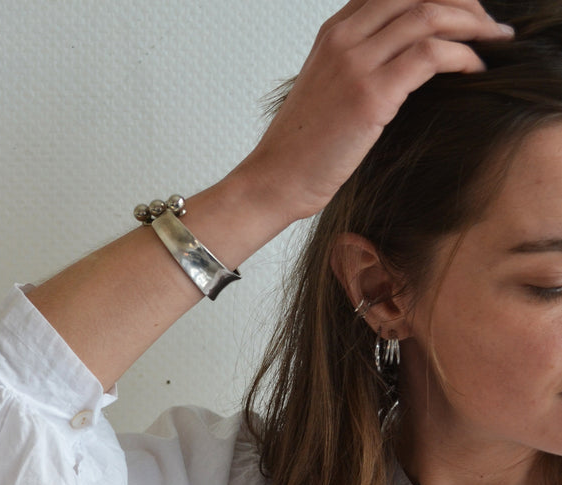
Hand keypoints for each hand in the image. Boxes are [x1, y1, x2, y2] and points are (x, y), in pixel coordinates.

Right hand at [238, 0, 513, 225]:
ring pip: (430, 14)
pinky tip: (475, 69)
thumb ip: (359, 66)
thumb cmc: (303, 149)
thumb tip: (406, 65)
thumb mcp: (327, 91)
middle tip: (490, 25)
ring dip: (473, 24)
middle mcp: (344, 38)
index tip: (466, 12)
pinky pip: (431, 55)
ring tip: (494, 40)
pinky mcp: (370, 95)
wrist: (275, 181)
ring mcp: (355, 63)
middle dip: (464, 1)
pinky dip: (463, 56)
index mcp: (334, 32)